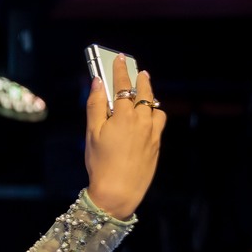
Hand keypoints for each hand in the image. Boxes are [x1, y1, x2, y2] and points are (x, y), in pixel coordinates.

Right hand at [83, 54, 164, 219]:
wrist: (118, 191)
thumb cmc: (101, 163)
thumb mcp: (92, 133)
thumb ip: (95, 105)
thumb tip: (96, 83)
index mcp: (124, 116)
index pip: (123, 86)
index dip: (120, 70)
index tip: (119, 59)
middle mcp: (142, 121)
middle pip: (143, 93)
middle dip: (140, 79)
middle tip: (138, 70)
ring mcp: (152, 133)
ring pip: (154, 107)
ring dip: (150, 96)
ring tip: (145, 92)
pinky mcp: (156, 145)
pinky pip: (159, 122)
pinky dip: (154, 113)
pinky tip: (149, 116)